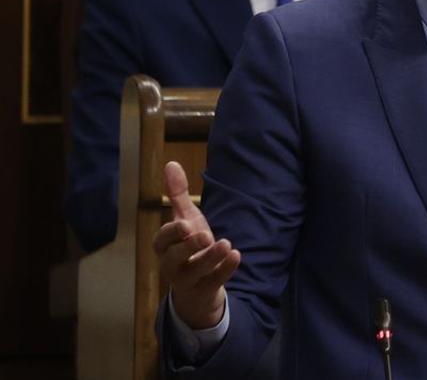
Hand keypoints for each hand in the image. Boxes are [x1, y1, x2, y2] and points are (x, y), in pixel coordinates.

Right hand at [152, 161, 239, 328]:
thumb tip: (171, 163)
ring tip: (226, 243)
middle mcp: (171, 265)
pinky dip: (225, 270)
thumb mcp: (185, 219)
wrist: (198, 286)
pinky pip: (214, 282)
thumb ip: (178, 195)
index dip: (171, 233)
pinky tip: (237, 255)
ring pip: (194, 271)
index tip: (184, 224)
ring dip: (210, 258)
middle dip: (188, 247)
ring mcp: (187, 280)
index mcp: (164, 247)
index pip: (161, 240)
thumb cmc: (189, 247)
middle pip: (173, 258)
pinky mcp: (205, 290)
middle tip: (204, 235)